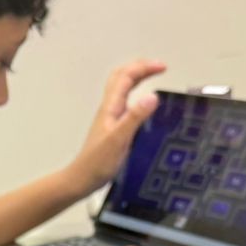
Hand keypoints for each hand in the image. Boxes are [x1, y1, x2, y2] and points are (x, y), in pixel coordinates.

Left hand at [66, 59, 166, 194]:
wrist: (82, 178)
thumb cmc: (98, 162)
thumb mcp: (119, 139)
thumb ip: (135, 117)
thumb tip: (152, 96)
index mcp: (111, 107)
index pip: (126, 77)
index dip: (145, 67)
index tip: (163, 67)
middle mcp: (109, 108)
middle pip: (122, 77)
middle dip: (140, 66)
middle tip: (159, 67)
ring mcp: (110, 116)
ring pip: (122, 87)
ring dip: (137, 76)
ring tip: (153, 75)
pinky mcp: (113, 126)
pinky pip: (125, 101)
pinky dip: (136, 93)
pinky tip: (144, 103)